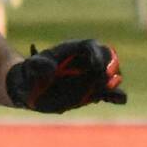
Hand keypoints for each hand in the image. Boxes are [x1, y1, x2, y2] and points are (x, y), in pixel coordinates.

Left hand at [5, 39, 127, 112]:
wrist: (29, 89)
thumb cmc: (29, 73)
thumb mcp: (30, 67)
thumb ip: (39, 66)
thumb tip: (52, 71)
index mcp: (73, 50)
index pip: (91, 46)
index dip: (97, 54)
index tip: (95, 66)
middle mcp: (85, 62)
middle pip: (107, 57)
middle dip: (110, 65)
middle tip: (104, 77)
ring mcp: (91, 78)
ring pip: (111, 76)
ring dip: (113, 82)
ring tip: (107, 89)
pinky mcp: (93, 93)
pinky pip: (110, 94)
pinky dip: (116, 96)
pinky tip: (117, 101)